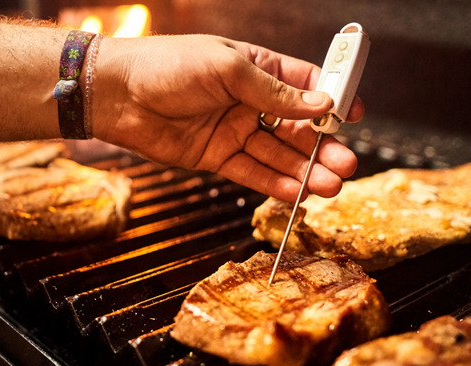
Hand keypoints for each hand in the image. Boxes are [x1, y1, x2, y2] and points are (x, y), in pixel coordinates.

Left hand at [92, 35, 363, 201]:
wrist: (117, 95)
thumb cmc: (167, 66)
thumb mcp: (227, 70)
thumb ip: (275, 91)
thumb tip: (322, 102)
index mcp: (258, 68)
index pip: (306, 84)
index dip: (332, 99)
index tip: (353, 116)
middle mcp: (251, 101)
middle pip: (297, 128)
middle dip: (323, 147)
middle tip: (346, 164)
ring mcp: (235, 131)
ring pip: (278, 155)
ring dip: (305, 171)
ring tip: (330, 186)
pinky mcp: (217, 157)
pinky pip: (253, 173)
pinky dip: (275, 184)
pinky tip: (298, 193)